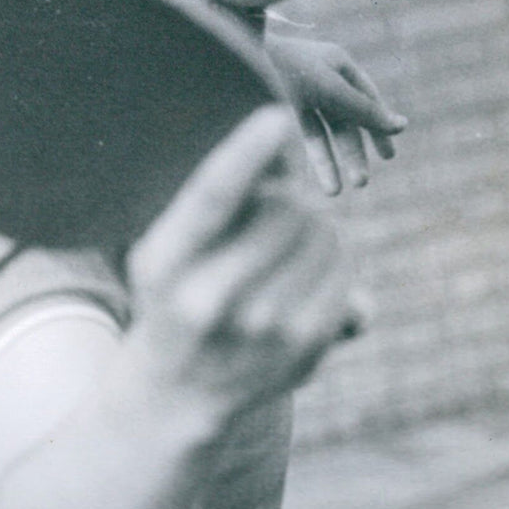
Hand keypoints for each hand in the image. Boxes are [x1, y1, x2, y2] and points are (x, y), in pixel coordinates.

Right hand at [127, 106, 361, 416]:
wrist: (171, 395)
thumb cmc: (170, 294)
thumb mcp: (165, 250)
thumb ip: (215, 204)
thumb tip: (280, 147)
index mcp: (163, 263)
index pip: (211, 196)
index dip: (246, 151)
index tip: (277, 113)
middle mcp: (208, 300)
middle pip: (288, 206)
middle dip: (286, 197)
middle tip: (264, 216)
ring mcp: (261, 331)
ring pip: (325, 234)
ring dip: (313, 226)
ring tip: (281, 248)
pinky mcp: (304, 350)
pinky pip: (346, 271)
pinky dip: (334, 260)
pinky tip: (302, 275)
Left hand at [265, 36, 406, 195]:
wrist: (243, 53)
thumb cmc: (292, 67)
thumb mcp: (333, 90)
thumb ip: (365, 110)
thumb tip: (401, 127)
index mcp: (340, 65)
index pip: (368, 99)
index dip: (379, 127)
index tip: (388, 155)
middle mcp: (325, 78)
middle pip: (348, 120)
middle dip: (354, 153)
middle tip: (362, 183)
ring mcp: (305, 92)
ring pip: (326, 132)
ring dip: (330, 162)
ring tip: (335, 193)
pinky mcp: (286, 104)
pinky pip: (306, 132)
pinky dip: (313, 154)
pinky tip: (321, 176)